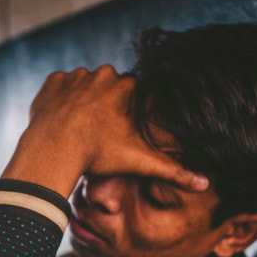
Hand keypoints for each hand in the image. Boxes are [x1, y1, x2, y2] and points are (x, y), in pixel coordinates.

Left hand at [1, 65, 207, 196]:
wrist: (54, 150)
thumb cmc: (98, 154)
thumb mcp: (139, 162)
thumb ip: (172, 170)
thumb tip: (204, 183)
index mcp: (126, 86)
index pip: (132, 96)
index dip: (125, 115)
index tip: (117, 132)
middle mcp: (103, 74)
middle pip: (107, 89)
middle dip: (103, 107)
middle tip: (97, 132)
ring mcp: (76, 75)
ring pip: (83, 87)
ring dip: (82, 102)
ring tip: (78, 127)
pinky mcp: (52, 81)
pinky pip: (59, 88)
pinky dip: (60, 101)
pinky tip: (61, 120)